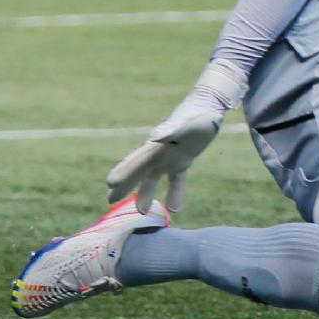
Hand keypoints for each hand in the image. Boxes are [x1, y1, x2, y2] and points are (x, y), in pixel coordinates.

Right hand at [106, 60, 248, 211]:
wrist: (210, 107)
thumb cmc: (197, 113)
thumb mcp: (186, 122)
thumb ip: (171, 129)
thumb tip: (155, 137)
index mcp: (158, 144)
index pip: (137, 160)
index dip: (124, 171)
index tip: (110, 183)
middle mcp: (159, 151)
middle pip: (139, 171)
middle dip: (125, 184)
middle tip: (109, 200)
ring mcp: (169, 157)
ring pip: (153, 178)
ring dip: (146, 193)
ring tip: (141, 211)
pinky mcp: (183, 161)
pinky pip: (177, 180)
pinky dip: (175, 192)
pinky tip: (175, 209)